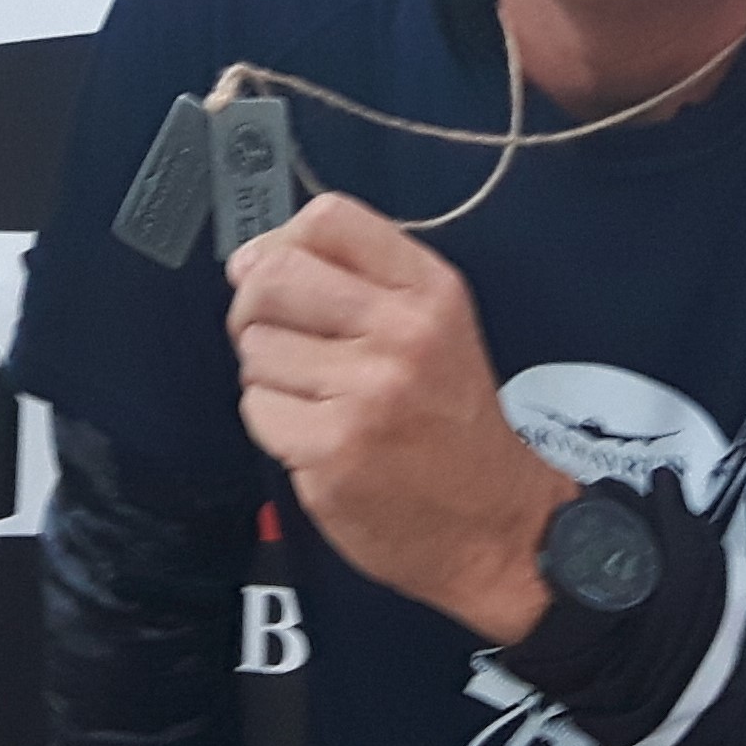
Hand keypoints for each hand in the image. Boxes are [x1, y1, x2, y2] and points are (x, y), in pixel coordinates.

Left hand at [224, 193, 572, 643]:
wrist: (496, 526)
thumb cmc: (451, 424)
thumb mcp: (435, 329)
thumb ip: (357, 284)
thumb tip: (249, 261)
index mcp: (430, 292)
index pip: (328, 218)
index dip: (281, 242)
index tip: (276, 277)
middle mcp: (403, 333)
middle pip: (273, 277)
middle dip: (255, 310)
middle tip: (280, 343)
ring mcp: (367, 392)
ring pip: (256, 348)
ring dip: (268, 376)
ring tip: (317, 399)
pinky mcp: (333, 449)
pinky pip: (256, 409)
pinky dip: (274, 425)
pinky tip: (316, 437)